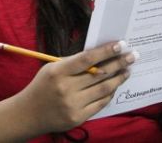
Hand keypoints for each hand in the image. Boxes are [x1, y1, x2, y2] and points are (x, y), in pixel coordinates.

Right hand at [15, 41, 137, 133]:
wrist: (28, 114)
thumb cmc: (42, 86)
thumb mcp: (52, 68)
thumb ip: (73, 62)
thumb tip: (99, 54)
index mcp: (58, 72)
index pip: (87, 59)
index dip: (105, 51)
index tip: (121, 44)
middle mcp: (66, 88)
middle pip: (100, 74)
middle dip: (119, 63)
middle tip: (133, 55)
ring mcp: (73, 104)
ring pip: (103, 89)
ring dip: (119, 78)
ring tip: (127, 70)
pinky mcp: (78, 117)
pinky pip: (100, 103)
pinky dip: (110, 93)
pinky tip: (115, 85)